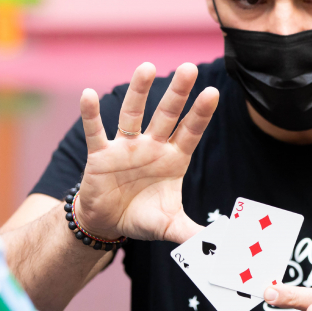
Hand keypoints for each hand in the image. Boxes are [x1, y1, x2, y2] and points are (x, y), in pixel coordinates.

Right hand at [75, 62, 218, 245]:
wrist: (108, 223)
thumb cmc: (143, 218)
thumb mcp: (170, 226)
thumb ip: (194, 232)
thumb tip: (222, 243)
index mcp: (174, 159)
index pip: (190, 132)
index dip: (200, 114)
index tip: (212, 92)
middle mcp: (152, 146)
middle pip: (166, 115)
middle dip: (177, 93)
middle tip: (189, 68)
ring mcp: (126, 147)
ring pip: (133, 114)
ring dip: (138, 91)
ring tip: (146, 67)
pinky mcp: (101, 154)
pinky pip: (95, 131)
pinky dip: (91, 114)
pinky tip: (89, 94)